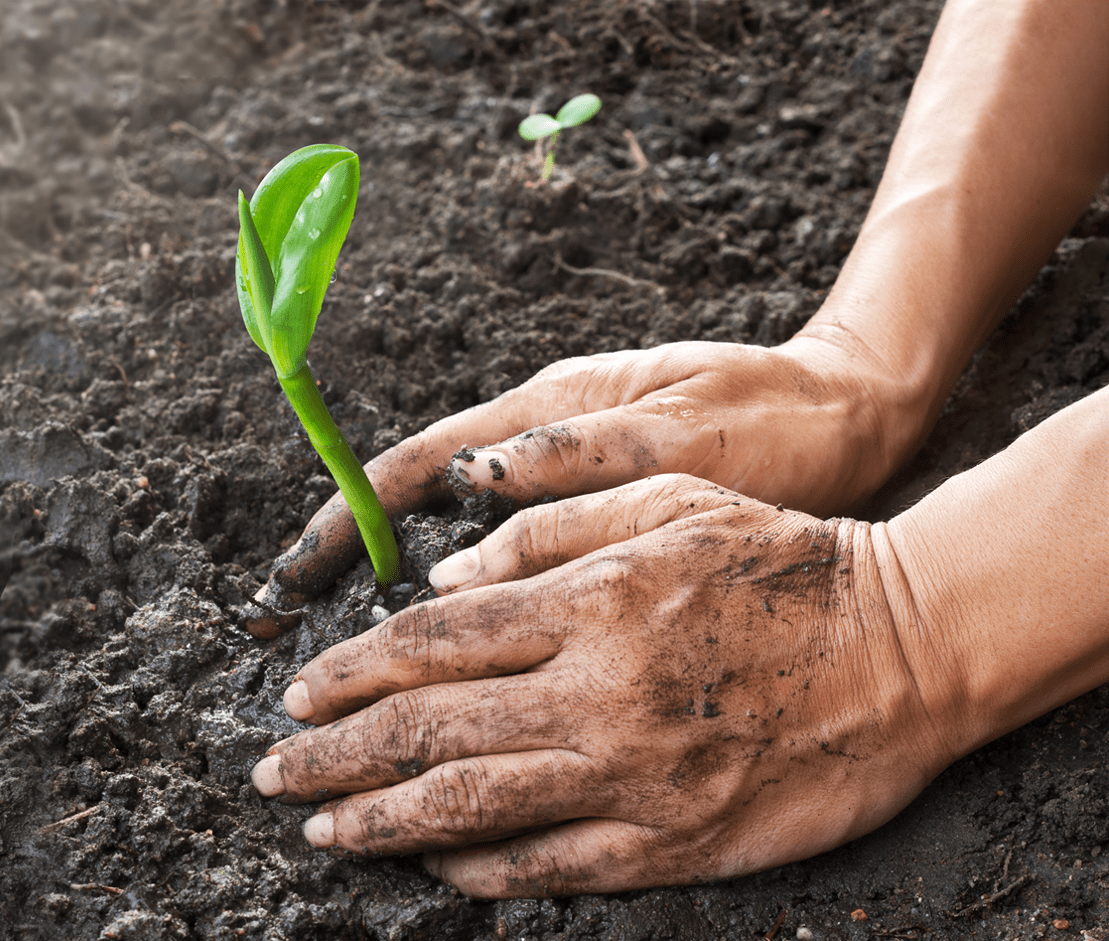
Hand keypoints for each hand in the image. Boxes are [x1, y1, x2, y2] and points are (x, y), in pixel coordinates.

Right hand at [248, 336, 924, 634]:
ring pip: (452, 534)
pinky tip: (446, 655)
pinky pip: (503, 554)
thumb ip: (576, 453)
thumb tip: (470, 480)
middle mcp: (539, 440)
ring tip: (348, 665)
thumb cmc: (778, 421)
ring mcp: (563, 471)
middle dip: (344, 562)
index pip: (417, 466)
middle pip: (412, 500)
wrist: (857, 409)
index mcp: (548, 414)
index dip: (347, 520)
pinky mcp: (595, 506)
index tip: (293, 574)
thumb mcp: (682, 434)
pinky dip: (461, 599)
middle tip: (294, 638)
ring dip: (393, 588)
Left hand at [250, 475, 957, 896]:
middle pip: (429, 729)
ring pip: (472, 805)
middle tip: (275, 771)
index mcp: (588, 603)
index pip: (432, 641)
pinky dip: (482, 870)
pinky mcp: (672, 839)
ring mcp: (631, 775)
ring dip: (382, 821)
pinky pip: (553, 865)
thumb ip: (549, 529)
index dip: (351, 671)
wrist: (905, 648)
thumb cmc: (781, 561)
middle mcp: (594, 693)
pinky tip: (434, 868)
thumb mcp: (668, 500)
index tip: (296, 693)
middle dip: (335, 755)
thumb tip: (447, 568)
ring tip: (321, 829)